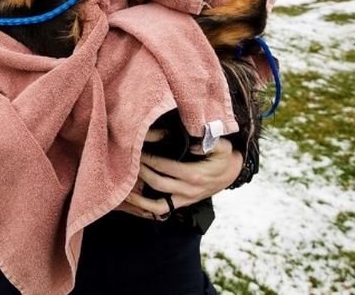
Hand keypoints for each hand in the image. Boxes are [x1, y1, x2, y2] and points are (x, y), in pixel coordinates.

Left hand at [123, 133, 243, 219]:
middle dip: (141, 172)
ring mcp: (184, 199)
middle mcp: (188, 190)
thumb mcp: (223, 147)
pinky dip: (146, 208)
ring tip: (124, 190)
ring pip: (157, 204)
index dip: (150, 159)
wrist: (231, 174)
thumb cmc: (224, 158)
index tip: (138, 150)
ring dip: (139, 198)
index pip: (166, 167)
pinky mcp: (182, 203)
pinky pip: (162, 210)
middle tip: (128, 161)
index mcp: (195, 175)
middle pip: (158, 183)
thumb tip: (192, 145)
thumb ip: (209, 144)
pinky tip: (133, 202)